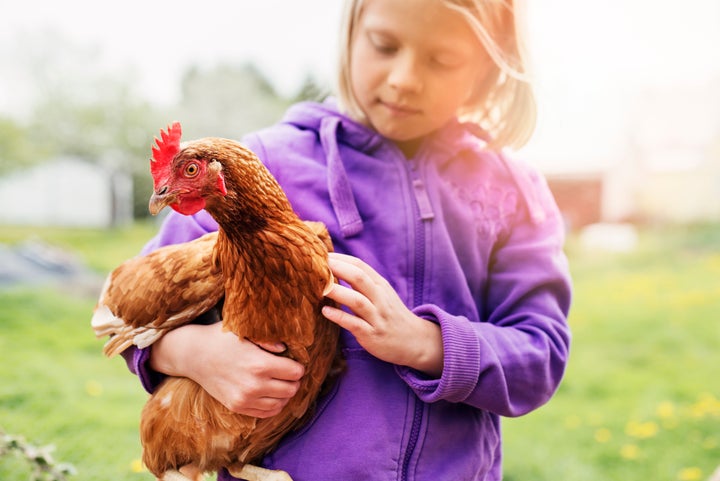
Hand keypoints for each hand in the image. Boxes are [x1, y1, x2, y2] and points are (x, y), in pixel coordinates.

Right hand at [149, 322, 304, 417]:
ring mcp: (245, 399)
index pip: (296, 373)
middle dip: (294, 380)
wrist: (194, 355)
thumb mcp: (246, 331)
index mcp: (260, 364)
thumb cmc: (222, 338)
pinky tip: (272, 394)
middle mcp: (254, 385)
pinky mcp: (237, 407)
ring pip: (281, 403)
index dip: (298, 366)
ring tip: (281, 383)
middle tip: (289, 373)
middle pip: (291, 389)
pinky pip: (266, 413)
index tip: (293, 362)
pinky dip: (274, 405)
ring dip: (285, 394)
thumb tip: (285, 349)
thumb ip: (268, 340)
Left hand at [322, 253, 443, 376]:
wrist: (413, 340)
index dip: (340, 259)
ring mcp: (377, 317)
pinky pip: (355, 324)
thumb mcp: (381, 294)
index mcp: (380, 285)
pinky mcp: (372, 335)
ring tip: (320, 287)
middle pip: (359, 278)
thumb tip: (336, 268)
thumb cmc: (390, 314)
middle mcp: (380, 298)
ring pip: (357, 300)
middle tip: (316, 265)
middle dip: (338, 269)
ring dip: (338, 292)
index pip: (360, 265)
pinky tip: (325, 311)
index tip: (321, 255)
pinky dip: (340, 317)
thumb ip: (362, 282)